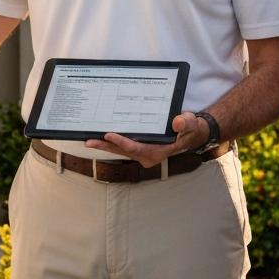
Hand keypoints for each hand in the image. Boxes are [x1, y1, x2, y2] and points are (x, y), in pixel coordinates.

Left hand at [84, 111, 208, 167]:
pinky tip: (100, 136)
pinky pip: (122, 146)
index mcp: (159, 152)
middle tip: (89, 141)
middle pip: (123, 151)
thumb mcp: (190, 124)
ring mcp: (142, 153)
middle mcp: (148, 155)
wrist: (189, 134)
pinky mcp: (139, 148)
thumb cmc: (189, 129)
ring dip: (105, 145)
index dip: (123, 142)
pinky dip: (111, 142)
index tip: (109, 134)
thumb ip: (185, 123)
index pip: (137, 149)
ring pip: (120, 150)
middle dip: (106, 146)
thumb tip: (177, 123)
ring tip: (88, 140)